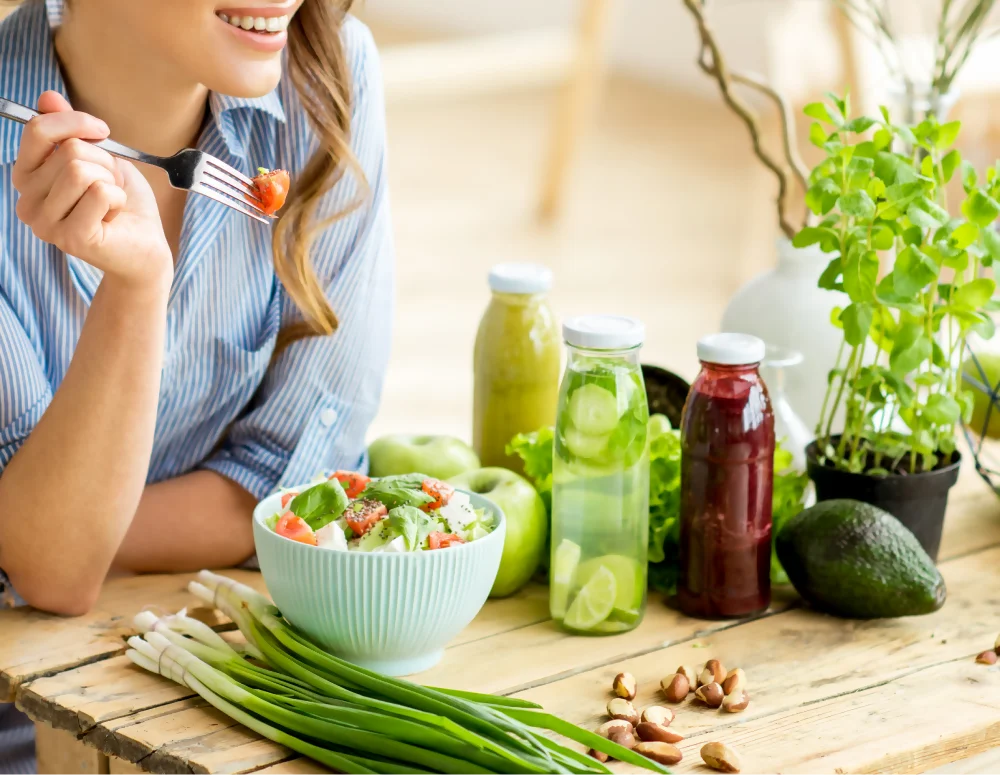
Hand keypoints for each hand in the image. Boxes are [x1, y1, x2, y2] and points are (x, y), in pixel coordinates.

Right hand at [12, 91, 172, 290]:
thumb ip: (69, 130)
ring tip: (111, 201)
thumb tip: (47, 97)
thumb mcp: (99, 158)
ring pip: (80, 170)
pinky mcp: (70, 237)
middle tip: (110, 186)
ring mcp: (45, 223)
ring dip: (110, 181)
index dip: (75, 122)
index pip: (38, 130)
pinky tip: (114, 217)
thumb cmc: (122, 203)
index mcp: (27, 178)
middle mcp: (27, 202)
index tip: (102, 130)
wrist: (146, 246)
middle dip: (103, 162)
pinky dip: (117, 199)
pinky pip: (99, 193)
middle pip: (68, 151)